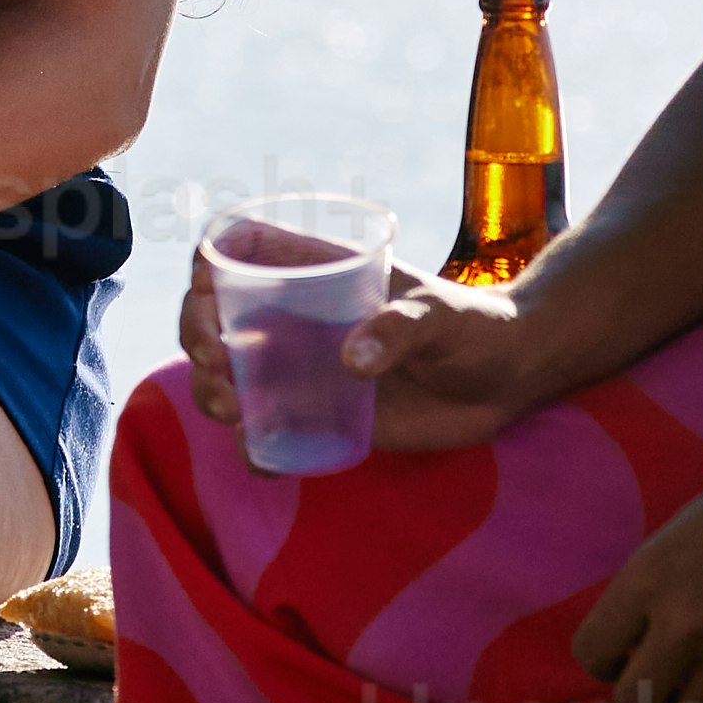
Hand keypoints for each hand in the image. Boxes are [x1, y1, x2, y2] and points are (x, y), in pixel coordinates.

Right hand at [174, 239, 560, 461]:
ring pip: (228, 376)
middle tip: (218, 363)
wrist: (506, 378)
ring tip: (233, 409)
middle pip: (215, 316)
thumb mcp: (442, 314)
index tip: (208, 289)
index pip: (241, 249)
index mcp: (317, 272)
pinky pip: (268, 433)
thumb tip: (352, 361)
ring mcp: (304, 369)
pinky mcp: (320, 416)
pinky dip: (253, 447)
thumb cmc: (476, 325)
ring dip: (210, 391)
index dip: (209, 261)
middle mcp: (298, 318)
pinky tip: (262, 454)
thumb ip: (402, 326)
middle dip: (196, 336)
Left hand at [570, 440, 702, 702]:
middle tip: (666, 668)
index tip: (626, 646)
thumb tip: (633, 644)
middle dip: (645, 688)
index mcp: (649, 577)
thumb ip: (649, 592)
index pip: (590, 651)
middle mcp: (685, 623)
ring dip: (694, 700)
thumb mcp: (677, 536)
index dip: (606, 654)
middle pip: (632, 699)